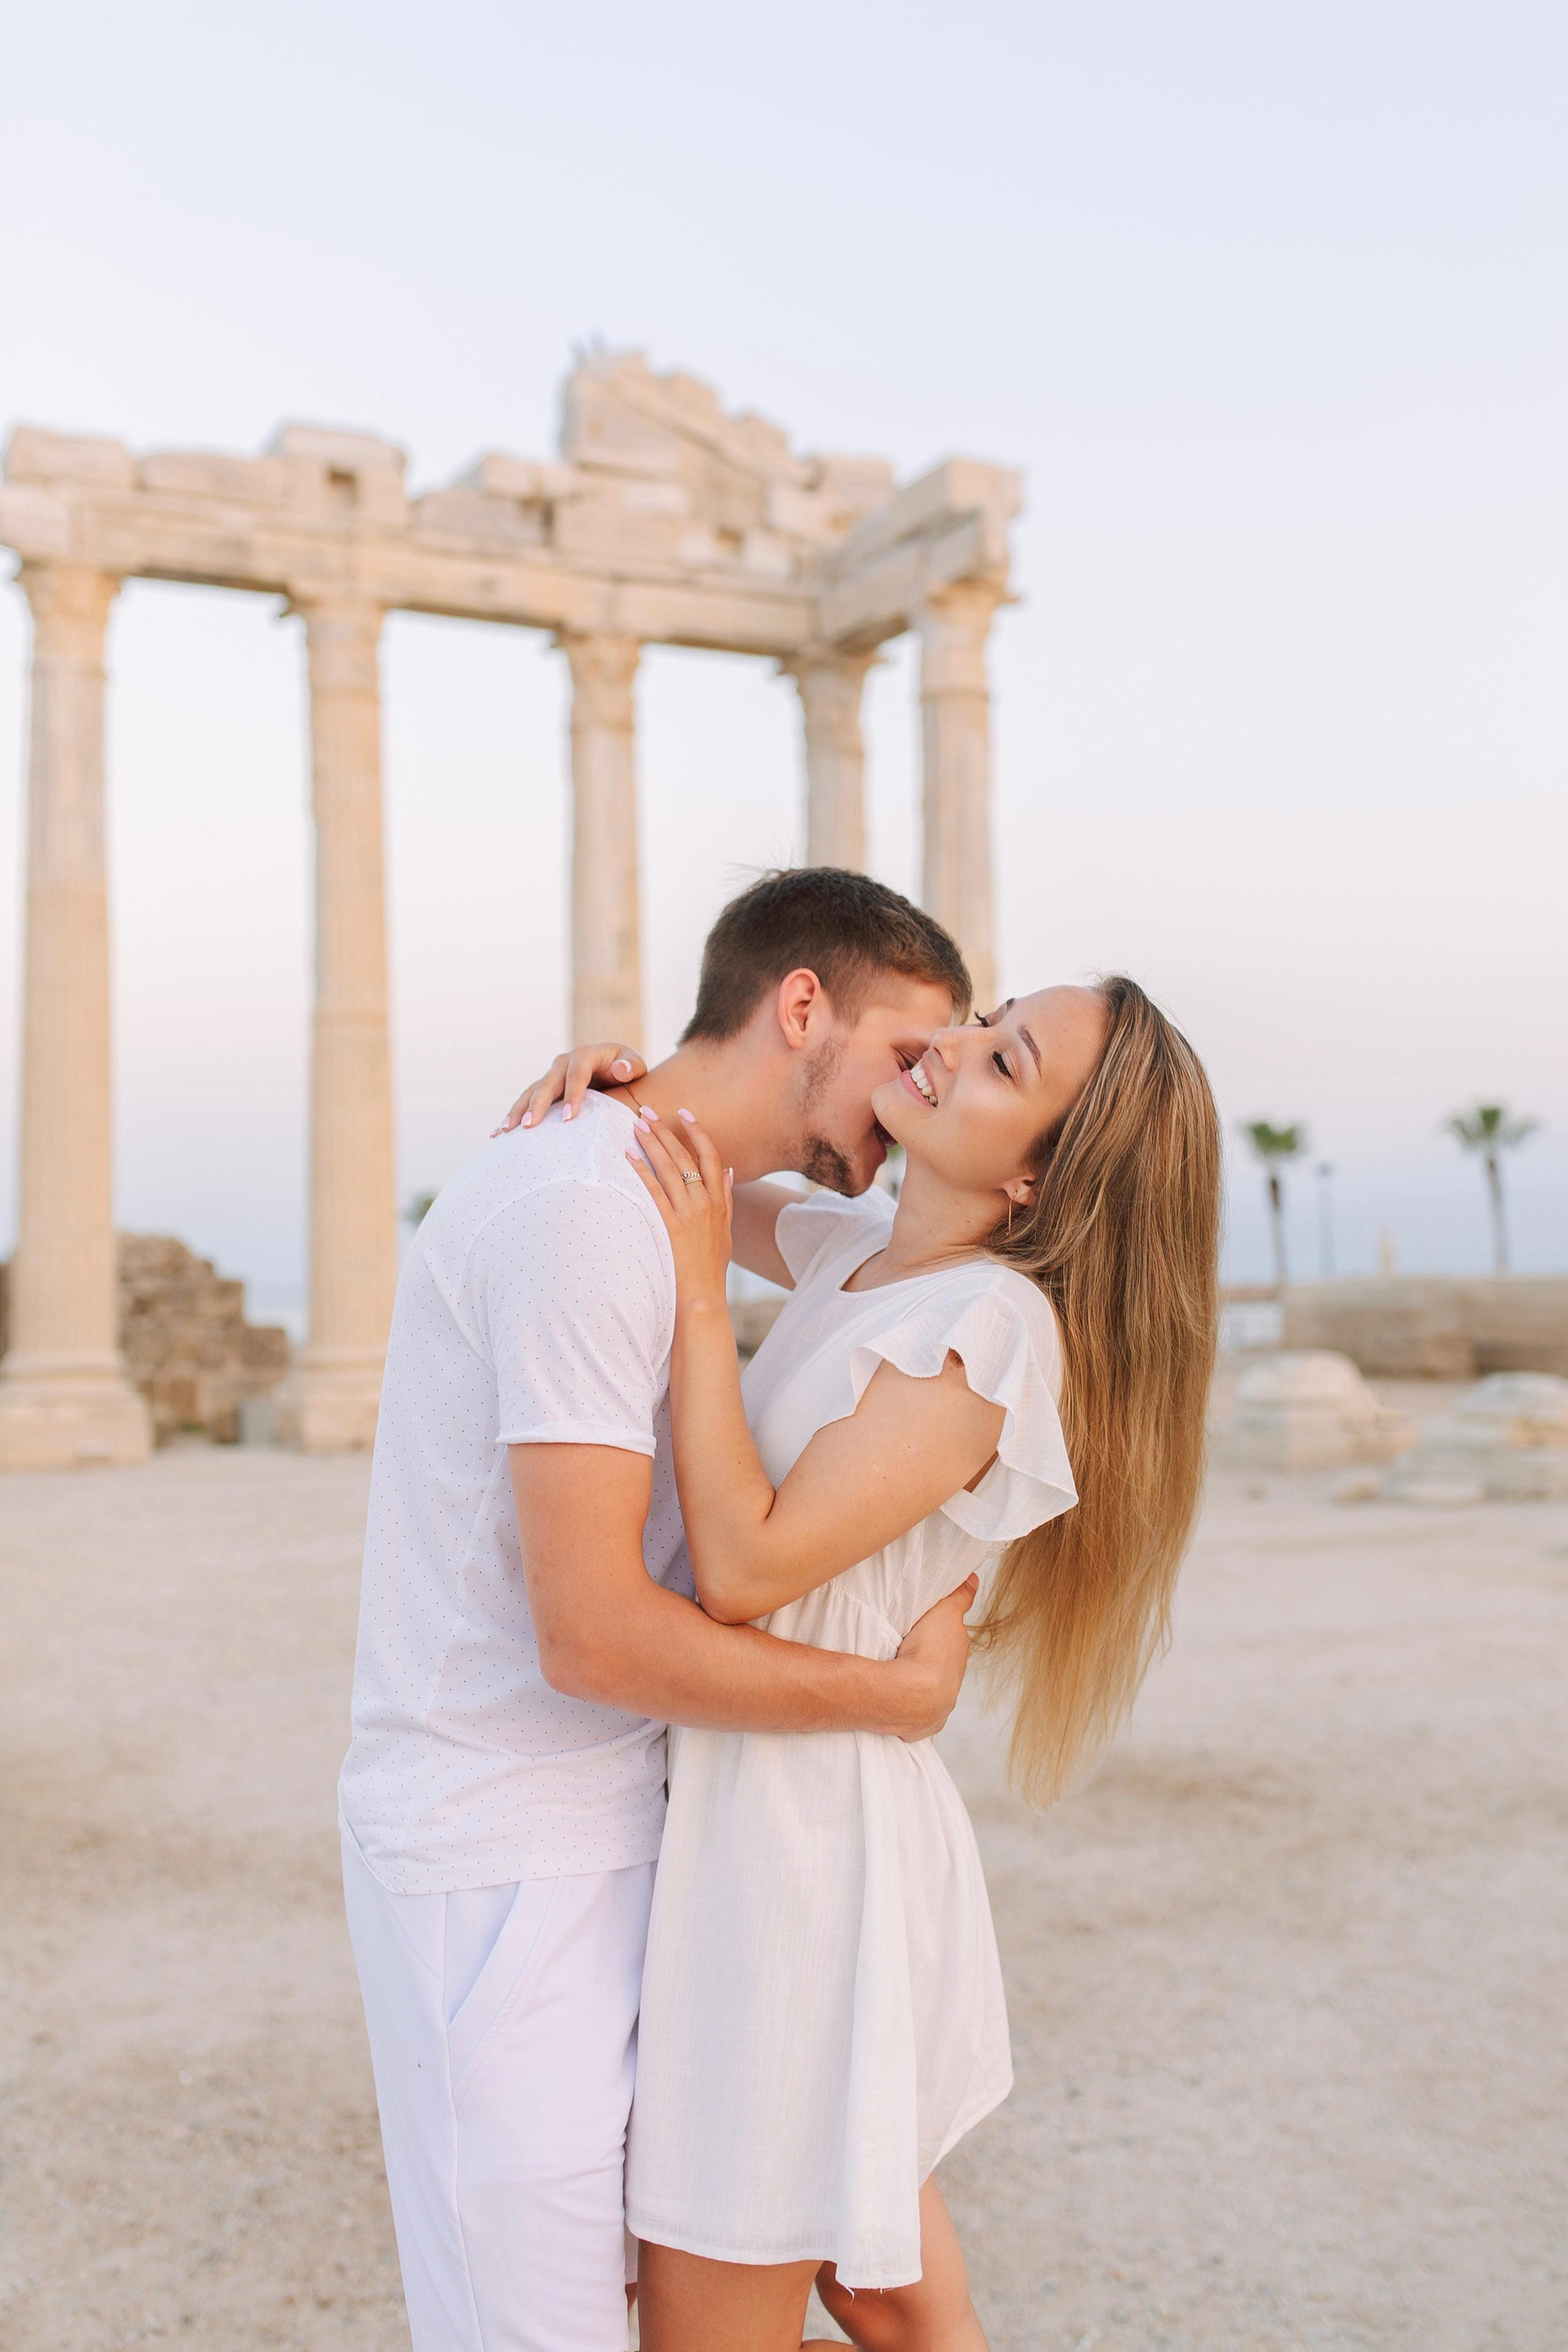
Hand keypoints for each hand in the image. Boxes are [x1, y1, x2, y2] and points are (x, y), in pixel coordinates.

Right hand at [492, 1043, 646, 1134]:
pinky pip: (526, 1101)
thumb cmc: (626, 1068)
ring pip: (531, 1092)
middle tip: (529, 1125)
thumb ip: (631, 1066)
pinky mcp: (544, 1089)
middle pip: (547, 1083)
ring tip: (506, 1131)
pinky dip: (513, 1115)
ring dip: (518, 1110)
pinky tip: (499, 1133)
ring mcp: (551, 1076)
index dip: (572, 1094)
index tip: (569, 1118)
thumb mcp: (635, 1064)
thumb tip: (620, 1069)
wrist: (614, 1068)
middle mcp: (563, 1063)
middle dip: (537, 1105)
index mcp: (585, 1055)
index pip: (577, 1074)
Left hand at [625, 1109, 732, 1307]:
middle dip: (666, 1131)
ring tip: (636, 1125)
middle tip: (648, 1111)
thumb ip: (726, 1198)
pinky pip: (654, 1192)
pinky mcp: (671, 1227)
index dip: (698, 1131)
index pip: (711, 1156)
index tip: (684, 1112)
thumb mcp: (725, 1231)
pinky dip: (642, 1171)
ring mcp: (689, 1214)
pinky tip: (629, 1157)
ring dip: (652, 1144)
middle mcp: (705, 1203)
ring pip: (670, 1169)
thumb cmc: (710, 1267)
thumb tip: (729, 1170)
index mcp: (718, 1201)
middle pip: (686, 1157)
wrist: (703, 1299)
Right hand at [890, 1575, 977, 1741]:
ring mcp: (936, 1711)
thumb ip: (960, 1596)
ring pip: (927, 1696)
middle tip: (907, 1652)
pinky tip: (896, 1703)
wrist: (912, 1694)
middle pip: (940, 1672)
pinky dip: (907, 1711)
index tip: (926, 1632)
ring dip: (916, 1687)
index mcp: (958, 1660)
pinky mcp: (919, 1729)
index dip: (940, 1637)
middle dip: (929, 1663)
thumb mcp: (945, 1612)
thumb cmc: (929, 1652)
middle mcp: (952, 1689)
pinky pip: (914, 1718)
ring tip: (897, 1677)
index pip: (952, 1647)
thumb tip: (975, 1579)